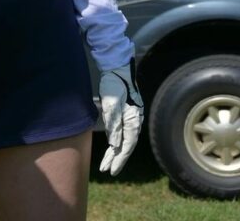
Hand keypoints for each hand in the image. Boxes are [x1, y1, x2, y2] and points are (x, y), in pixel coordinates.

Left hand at [99, 61, 143, 175]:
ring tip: (105, 163)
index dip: (118, 160)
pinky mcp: (125, 114)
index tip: (110, 170)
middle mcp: (134, 122)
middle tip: (107, 170)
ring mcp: (130, 118)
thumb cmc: (114, 85)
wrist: (117, 69)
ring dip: (114, 152)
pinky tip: (110, 147)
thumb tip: (115, 145)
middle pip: (125, 146)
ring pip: (123, 140)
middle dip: (116, 159)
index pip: (126, 146)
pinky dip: (115, 141)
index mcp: (133, 121)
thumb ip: (114, 125)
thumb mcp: (111, 105)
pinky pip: (121, 132)